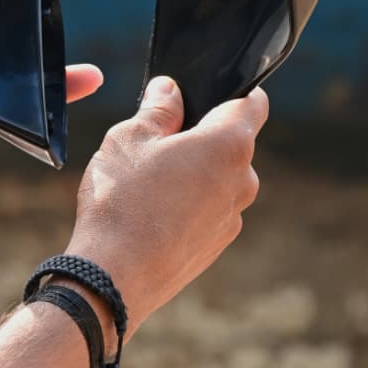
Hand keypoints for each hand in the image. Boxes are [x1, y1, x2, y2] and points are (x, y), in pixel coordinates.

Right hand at [62, 76, 266, 339]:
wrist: (114, 278)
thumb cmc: (123, 200)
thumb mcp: (131, 137)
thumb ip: (158, 107)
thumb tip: (170, 90)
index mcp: (229, 145)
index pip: (253, 104)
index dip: (236, 90)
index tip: (211, 89)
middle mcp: (242, 182)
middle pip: (232, 143)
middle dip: (201, 134)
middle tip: (158, 137)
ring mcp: (231, 219)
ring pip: (219, 178)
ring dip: (194, 171)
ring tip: (147, 179)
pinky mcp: (215, 247)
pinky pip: (208, 209)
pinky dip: (188, 203)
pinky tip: (150, 210)